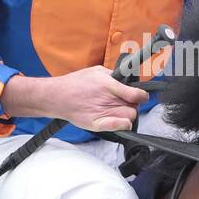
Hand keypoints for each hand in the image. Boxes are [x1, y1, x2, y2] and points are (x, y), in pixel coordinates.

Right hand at [4, 66, 148, 132]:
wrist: (57, 97)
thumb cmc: (76, 82)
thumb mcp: (97, 71)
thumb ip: (115, 76)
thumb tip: (129, 80)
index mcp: (109, 85)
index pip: (137, 95)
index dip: (141, 95)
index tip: (140, 95)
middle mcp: (108, 100)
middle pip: (134, 107)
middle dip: (132, 104)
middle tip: (123, 102)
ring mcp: (103, 113)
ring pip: (129, 117)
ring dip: (126, 113)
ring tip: (116, 109)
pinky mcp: (98, 125)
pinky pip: (119, 127)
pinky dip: (123, 125)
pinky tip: (122, 122)